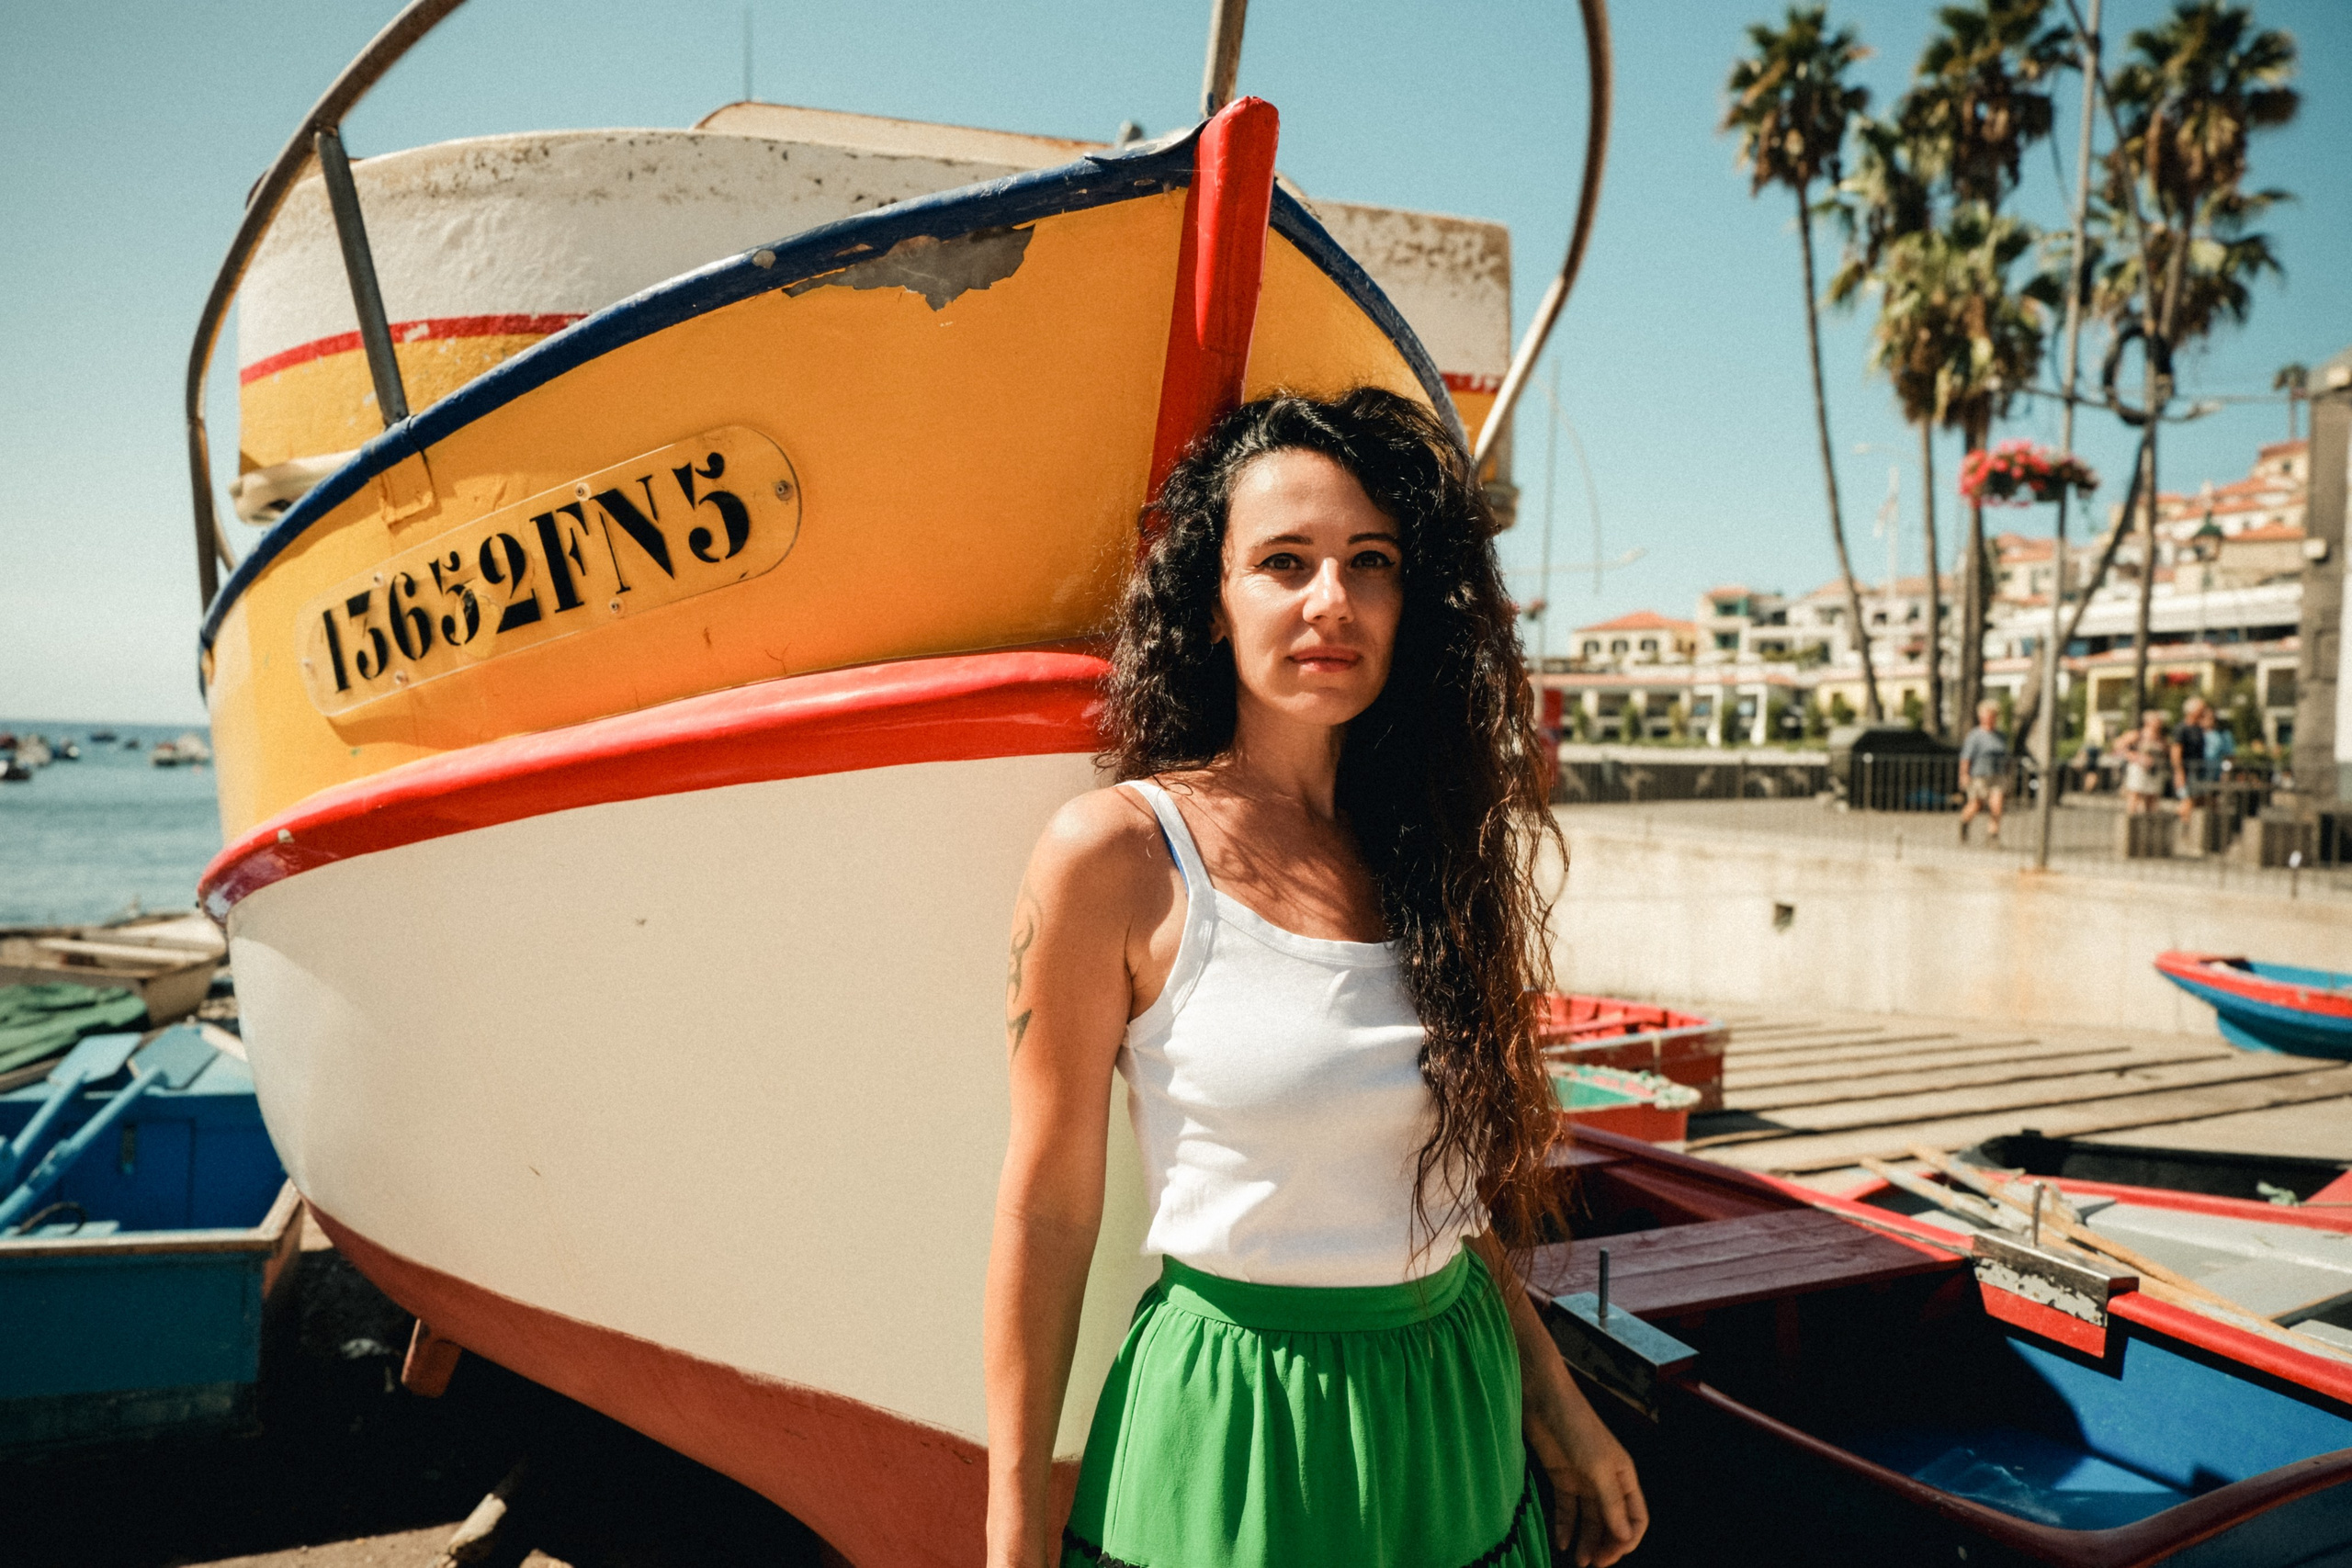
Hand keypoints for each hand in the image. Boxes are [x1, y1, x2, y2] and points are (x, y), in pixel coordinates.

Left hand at [1526, 1386, 1647, 1566]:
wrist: (1543, 1400)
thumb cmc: (1576, 1426)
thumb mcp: (1597, 1467)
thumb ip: (1610, 1502)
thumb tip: (1623, 1536)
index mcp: (1624, 1477)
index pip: (1635, 1517)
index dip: (1627, 1539)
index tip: (1611, 1556)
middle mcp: (1607, 1481)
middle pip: (1613, 1522)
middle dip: (1607, 1545)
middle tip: (1593, 1564)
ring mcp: (1584, 1481)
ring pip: (1591, 1520)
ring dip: (1587, 1541)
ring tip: (1579, 1562)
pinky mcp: (1562, 1478)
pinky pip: (1567, 1510)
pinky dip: (1566, 1527)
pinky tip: (1562, 1543)